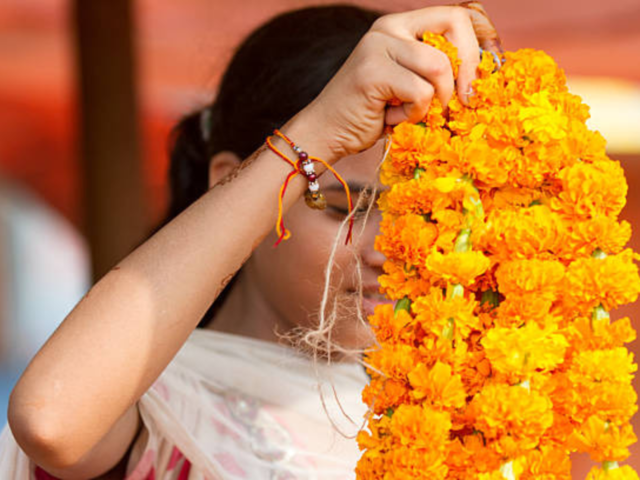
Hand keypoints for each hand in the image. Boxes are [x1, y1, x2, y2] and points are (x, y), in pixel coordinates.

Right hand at [298, 4, 501, 161]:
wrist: (326, 131)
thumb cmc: (373, 113)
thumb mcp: (410, 83)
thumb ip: (436, 69)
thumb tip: (484, 72)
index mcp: (401, 24)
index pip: (456, 15)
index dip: (476, 47)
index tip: (477, 81)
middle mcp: (389, 26)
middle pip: (453, 31)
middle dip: (465, 72)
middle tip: (461, 102)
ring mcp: (378, 45)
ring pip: (438, 67)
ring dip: (434, 101)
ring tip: (411, 113)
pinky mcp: (372, 71)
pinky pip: (420, 93)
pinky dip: (414, 115)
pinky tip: (391, 119)